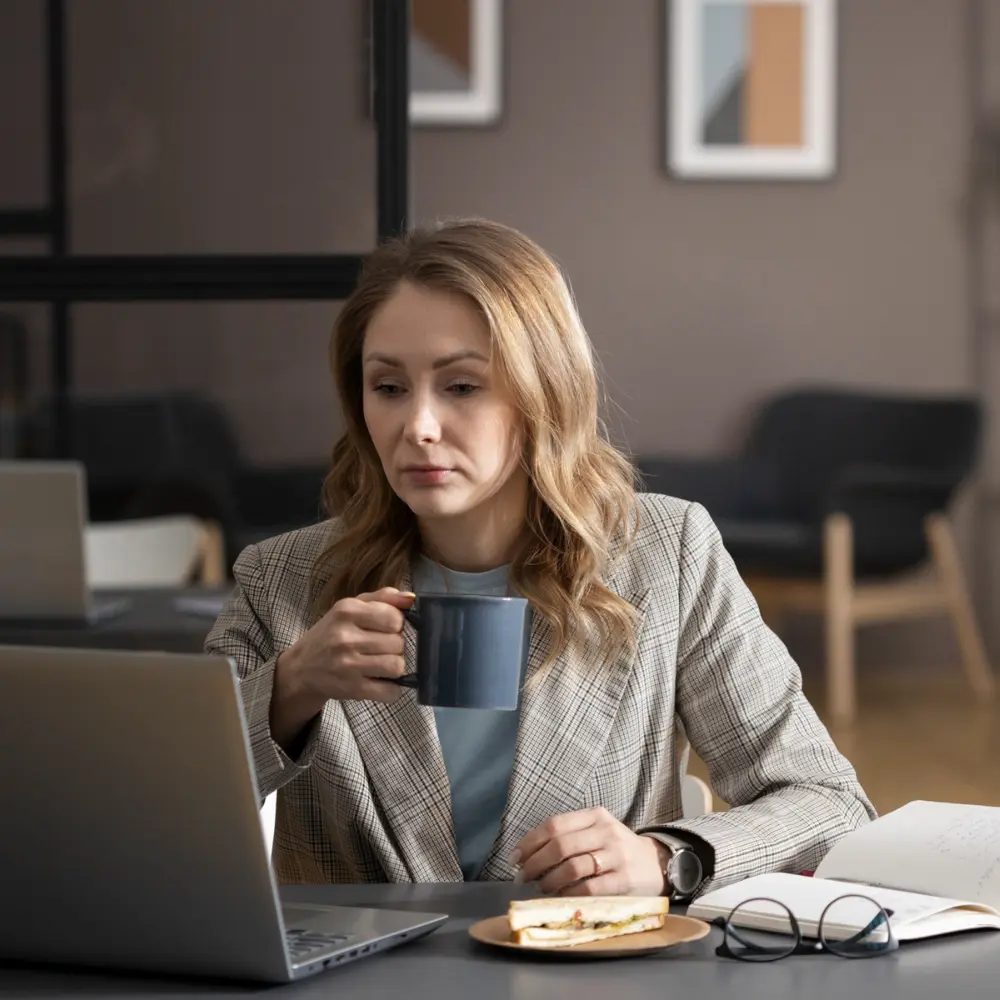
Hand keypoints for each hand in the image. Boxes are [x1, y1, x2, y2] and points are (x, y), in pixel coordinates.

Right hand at [279, 587, 414, 704]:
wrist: (301, 668)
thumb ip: (383, 597)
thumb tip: (411, 598)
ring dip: (395, 666)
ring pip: (397, 666)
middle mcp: (346, 638)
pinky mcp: (352, 690)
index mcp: (347, 611)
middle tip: (381, 647)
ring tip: (382, 663)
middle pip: (398, 643)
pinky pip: (390, 692)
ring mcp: (348, 666)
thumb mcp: (351, 607)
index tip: (387, 627)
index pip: (394, 618)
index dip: (397, 624)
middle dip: (395, 646)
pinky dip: (392, 690)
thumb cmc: (332, 633)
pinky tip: (381, 681)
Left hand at [510, 807, 665, 896]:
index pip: (554, 825)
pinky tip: (561, 895)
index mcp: (594, 815)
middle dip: (535, 863)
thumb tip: (527, 856)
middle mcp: (605, 831)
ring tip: (541, 887)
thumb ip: (568, 837)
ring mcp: (616, 855)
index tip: (514, 858)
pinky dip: (569, 893)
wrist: (656, 863)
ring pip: (573, 866)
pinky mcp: (624, 879)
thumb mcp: (596, 832)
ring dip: (549, 880)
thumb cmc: (616, 849)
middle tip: (522, 877)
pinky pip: (590, 888)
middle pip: (560, 845)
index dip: (530, 842)